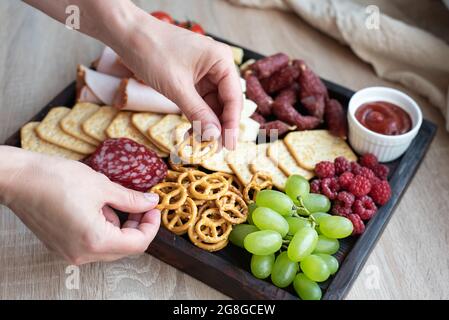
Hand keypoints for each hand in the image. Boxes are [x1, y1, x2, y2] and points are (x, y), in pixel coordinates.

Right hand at [0, 147, 159, 264]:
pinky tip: (97, 207)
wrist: (18, 179)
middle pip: (125, 247)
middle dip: (137, 225)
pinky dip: (103, 228)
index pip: (138, 243)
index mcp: (95, 240)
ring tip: (113, 200)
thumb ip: (131, 199)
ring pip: (109, 246)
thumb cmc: (55, 179)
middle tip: (141, 204)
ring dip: (120, 226)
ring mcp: (70, 252)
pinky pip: (92, 243)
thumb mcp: (102, 186)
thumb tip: (151, 202)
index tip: (153, 208)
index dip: (151, 225)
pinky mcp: (62, 246)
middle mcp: (82, 254)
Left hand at [111, 9, 242, 148]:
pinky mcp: (192, 80)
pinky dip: (196, 117)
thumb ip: (197, 112)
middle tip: (213, 149)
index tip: (229, 146)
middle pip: (225, 103)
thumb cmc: (152, 52)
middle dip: (219, 126)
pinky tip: (191, 132)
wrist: (127, 34)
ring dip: (206, 124)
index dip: (231, 124)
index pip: (234, 97)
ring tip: (198, 143)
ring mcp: (204, 73)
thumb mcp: (176, 87)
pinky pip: (199, 102)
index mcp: (221, 61)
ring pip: (212, 105)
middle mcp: (217, 67)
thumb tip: (214, 137)